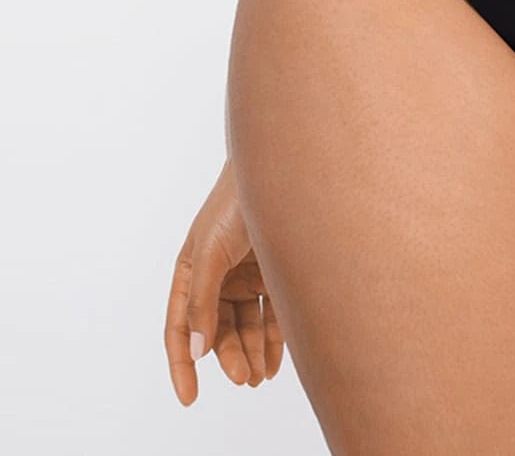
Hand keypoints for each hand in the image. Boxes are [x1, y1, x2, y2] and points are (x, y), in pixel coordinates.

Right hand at [164, 157, 284, 404]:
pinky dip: (273, 340)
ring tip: (261, 377)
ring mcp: (247, 274)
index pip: (179, 326)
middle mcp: (217, 276)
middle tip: (245, 380)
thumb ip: (202, 298)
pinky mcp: (276, 272)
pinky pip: (271, 314)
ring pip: (246, 326)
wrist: (283, 169)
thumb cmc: (238, 202)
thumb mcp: (212, 250)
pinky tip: (275, 362)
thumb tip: (195, 348)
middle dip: (229, 357)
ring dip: (251, 353)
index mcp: (191, 270)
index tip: (189, 397)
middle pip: (217, 330)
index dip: (181, 363)